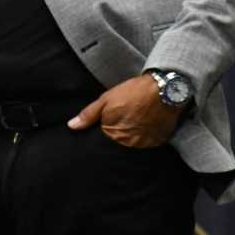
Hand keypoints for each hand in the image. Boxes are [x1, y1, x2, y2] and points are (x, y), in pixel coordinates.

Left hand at [67, 74, 182, 147]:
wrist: (164, 88)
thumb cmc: (133, 92)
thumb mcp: (106, 99)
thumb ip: (88, 115)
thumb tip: (71, 126)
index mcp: (114, 134)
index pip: (104, 143)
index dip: (105, 133)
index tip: (111, 123)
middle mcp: (130, 144)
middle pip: (120, 145)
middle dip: (119, 135)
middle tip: (125, 119)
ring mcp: (146, 144)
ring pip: (134, 145)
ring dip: (133, 137)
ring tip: (137, 120)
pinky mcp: (159, 142)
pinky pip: (149, 143)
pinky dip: (147, 136)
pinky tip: (147, 123)